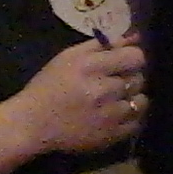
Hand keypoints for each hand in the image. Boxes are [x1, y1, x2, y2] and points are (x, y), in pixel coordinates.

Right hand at [11, 33, 146, 154]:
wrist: (32, 124)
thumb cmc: (48, 86)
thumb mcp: (69, 57)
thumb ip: (103, 45)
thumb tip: (135, 37)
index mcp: (92, 67)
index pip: (135, 57)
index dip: (132, 58)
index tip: (122, 63)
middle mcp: (104, 91)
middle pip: (139, 78)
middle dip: (129, 77)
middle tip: (114, 81)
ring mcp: (110, 115)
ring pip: (141, 101)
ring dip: (132, 98)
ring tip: (116, 99)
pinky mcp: (111, 136)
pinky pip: (136, 122)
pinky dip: (129, 117)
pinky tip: (114, 114)